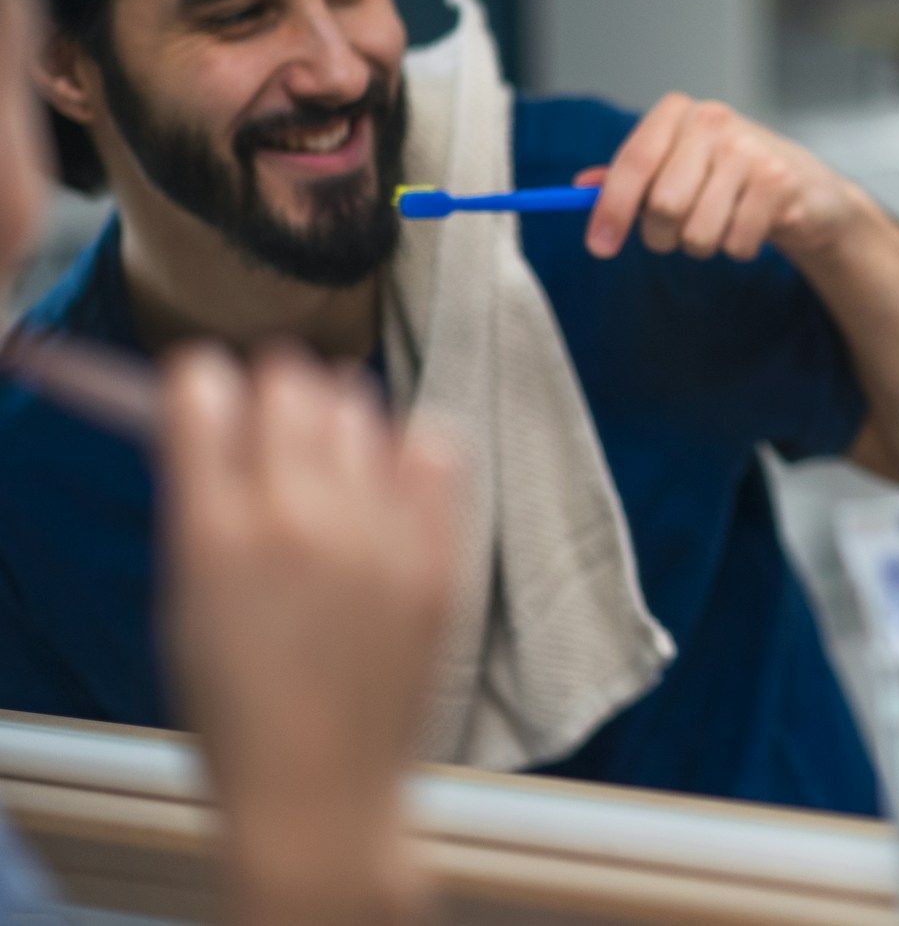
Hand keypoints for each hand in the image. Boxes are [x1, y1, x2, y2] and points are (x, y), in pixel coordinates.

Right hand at [159, 345, 460, 923]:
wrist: (321, 792)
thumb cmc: (239, 708)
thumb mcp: (184, 601)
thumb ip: (200, 502)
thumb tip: (218, 417)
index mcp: (215, 531)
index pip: (204, 388)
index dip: (204, 385)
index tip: (211, 399)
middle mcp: (299, 519)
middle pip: (289, 380)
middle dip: (274, 392)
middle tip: (275, 427)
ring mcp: (379, 535)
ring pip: (361, 403)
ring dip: (340, 416)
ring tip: (332, 461)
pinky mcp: (439, 555)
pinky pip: (435, 446)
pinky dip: (410, 448)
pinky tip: (393, 478)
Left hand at [578, 92, 866, 263]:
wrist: (805, 188)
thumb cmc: (728, 177)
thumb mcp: (677, 166)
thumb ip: (630, 177)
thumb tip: (578, 188)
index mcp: (678, 113)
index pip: (633, 163)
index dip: (610, 209)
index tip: (599, 247)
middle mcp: (713, 121)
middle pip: (662, 206)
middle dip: (663, 236)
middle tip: (677, 234)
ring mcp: (750, 150)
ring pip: (698, 233)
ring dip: (702, 246)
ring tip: (720, 225)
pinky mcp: (780, 183)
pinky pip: (735, 244)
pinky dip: (737, 249)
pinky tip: (751, 226)